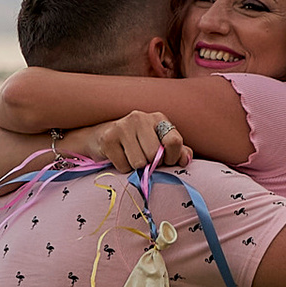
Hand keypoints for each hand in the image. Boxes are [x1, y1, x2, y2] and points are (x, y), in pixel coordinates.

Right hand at [61, 110, 190, 173]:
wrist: (100, 137)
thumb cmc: (136, 143)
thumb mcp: (159, 144)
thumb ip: (177, 151)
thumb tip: (185, 159)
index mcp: (158, 118)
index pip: (174, 141)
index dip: (172, 157)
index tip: (165, 160)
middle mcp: (140, 117)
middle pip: (154, 155)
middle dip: (151, 164)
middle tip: (144, 160)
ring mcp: (122, 126)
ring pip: (139, 163)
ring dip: (136, 167)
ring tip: (130, 157)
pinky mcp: (108, 138)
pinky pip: (123, 166)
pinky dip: (123, 168)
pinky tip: (119, 157)